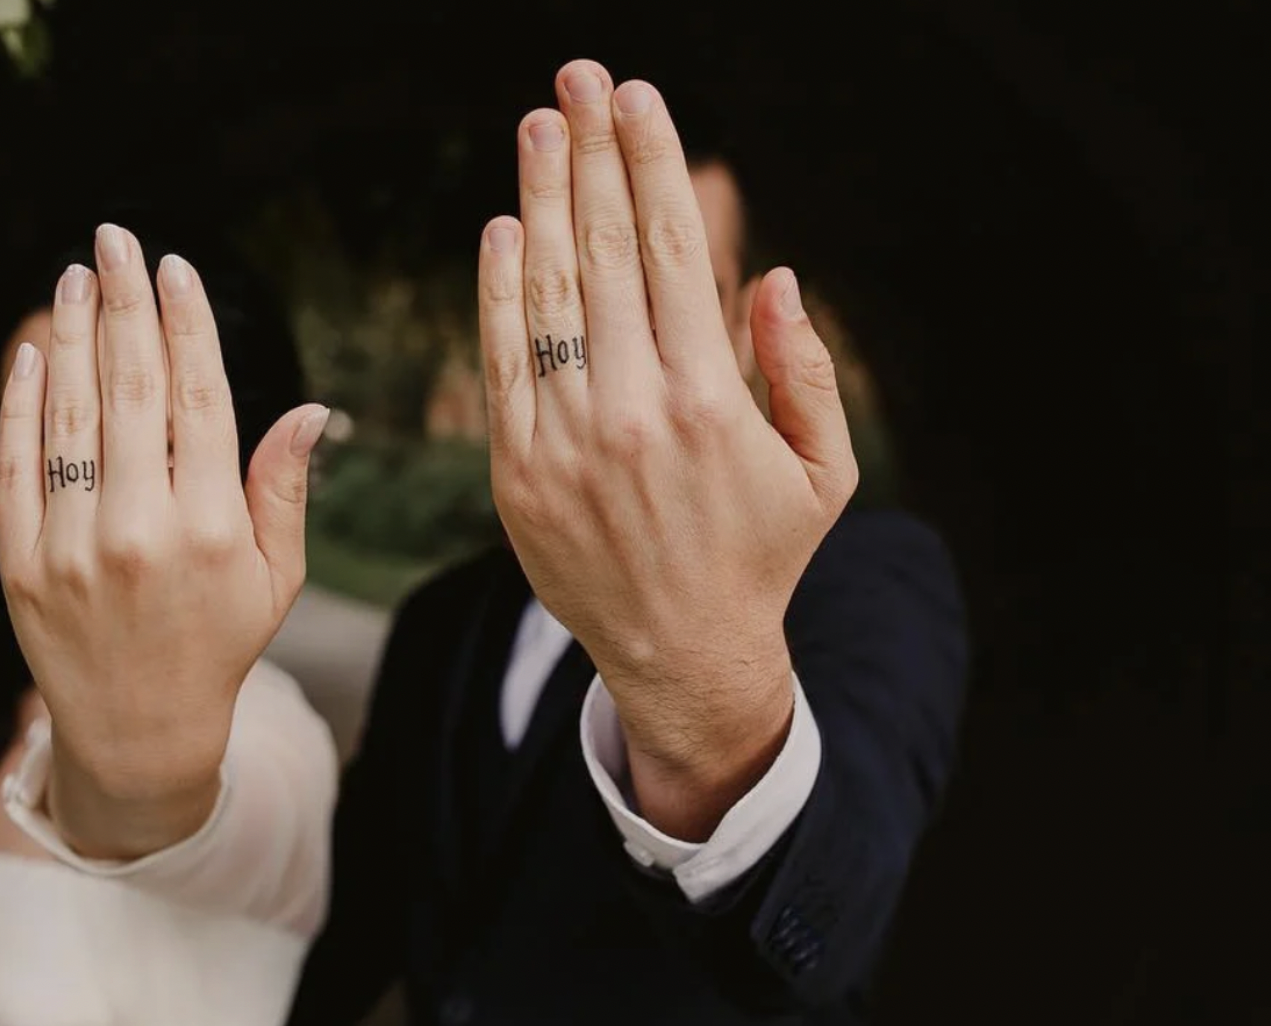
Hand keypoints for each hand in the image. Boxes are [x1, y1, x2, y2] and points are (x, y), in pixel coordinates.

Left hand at [0, 225, 328, 855]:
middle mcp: (141, 529)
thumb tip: (309, 409)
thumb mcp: (276, 576)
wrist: (138, 728)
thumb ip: (285, 489)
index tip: (177, 267)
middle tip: (117, 239)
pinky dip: (22, 401)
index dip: (188, 324)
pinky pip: (17, 463)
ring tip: (74, 276)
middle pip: (133, 387)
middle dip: (125, 302)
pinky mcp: (19, 562)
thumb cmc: (220, 643)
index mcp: (214, 529)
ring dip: (72, 334)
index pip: (199, 398)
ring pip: (72, 413)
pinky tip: (33, 350)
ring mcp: (72, 545)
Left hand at [477, 62, 857, 839]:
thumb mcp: (822, 472)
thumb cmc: (760, 553)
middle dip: (592, 153)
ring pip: (547, 295)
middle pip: (606, 253)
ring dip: (542, 201)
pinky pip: (501, 362)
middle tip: (577, 77)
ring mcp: (564, 442)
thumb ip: (805, 372)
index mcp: (711, 401)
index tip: (638, 98)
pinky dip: (498, 290)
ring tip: (538, 128)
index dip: (653, 164)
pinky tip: (504, 228)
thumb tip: (777, 277)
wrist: (681, 653)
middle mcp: (632, 411)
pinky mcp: (515, 472)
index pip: (674, 253)